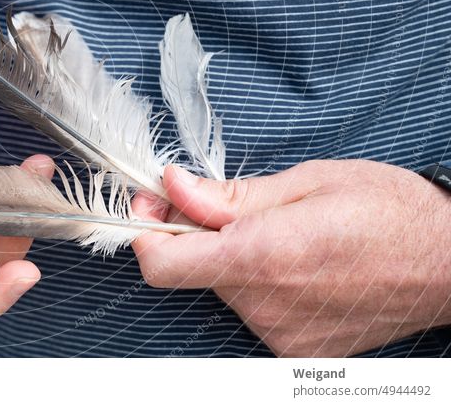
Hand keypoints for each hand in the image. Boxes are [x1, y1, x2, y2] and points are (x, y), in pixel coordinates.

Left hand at [132, 159, 450, 356]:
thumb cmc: (389, 210)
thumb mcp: (307, 181)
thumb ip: (229, 194)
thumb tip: (172, 187)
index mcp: (262, 256)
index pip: (164, 265)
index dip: (144, 233)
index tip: (152, 206)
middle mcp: (265, 306)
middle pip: (194, 270)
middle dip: (198, 234)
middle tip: (229, 204)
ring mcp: (281, 336)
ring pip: (225, 287)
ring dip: (234, 258)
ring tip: (284, 234)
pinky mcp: (296, 351)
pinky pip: (254, 309)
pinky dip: (259, 283)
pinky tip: (299, 264)